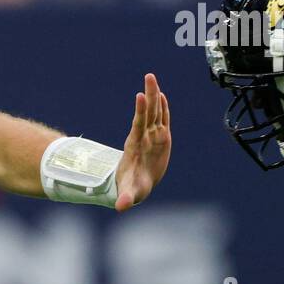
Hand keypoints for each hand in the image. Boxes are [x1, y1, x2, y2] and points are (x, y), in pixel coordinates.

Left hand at [115, 73, 169, 210]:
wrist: (134, 185)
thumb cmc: (132, 188)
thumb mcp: (129, 194)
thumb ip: (126, 199)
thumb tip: (120, 208)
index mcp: (138, 146)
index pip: (139, 125)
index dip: (140, 111)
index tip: (140, 96)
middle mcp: (144, 138)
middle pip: (147, 113)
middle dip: (149, 95)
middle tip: (149, 76)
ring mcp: (152, 136)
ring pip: (154, 112)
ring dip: (154, 96)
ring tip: (151, 78)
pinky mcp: (160, 138)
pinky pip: (162, 120)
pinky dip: (162, 108)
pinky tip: (161, 95)